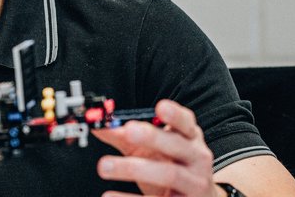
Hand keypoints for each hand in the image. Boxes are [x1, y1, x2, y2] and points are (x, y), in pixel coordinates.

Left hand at [92, 100, 220, 196]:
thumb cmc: (170, 167)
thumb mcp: (150, 149)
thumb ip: (124, 135)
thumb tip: (98, 125)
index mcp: (189, 139)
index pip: (186, 123)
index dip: (175, 115)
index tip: (160, 107)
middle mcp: (196, 159)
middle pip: (177, 145)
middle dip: (153, 137)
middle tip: (128, 131)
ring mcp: (193, 183)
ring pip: (168, 174)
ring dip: (134, 168)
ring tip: (104, 166)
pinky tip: (109, 195)